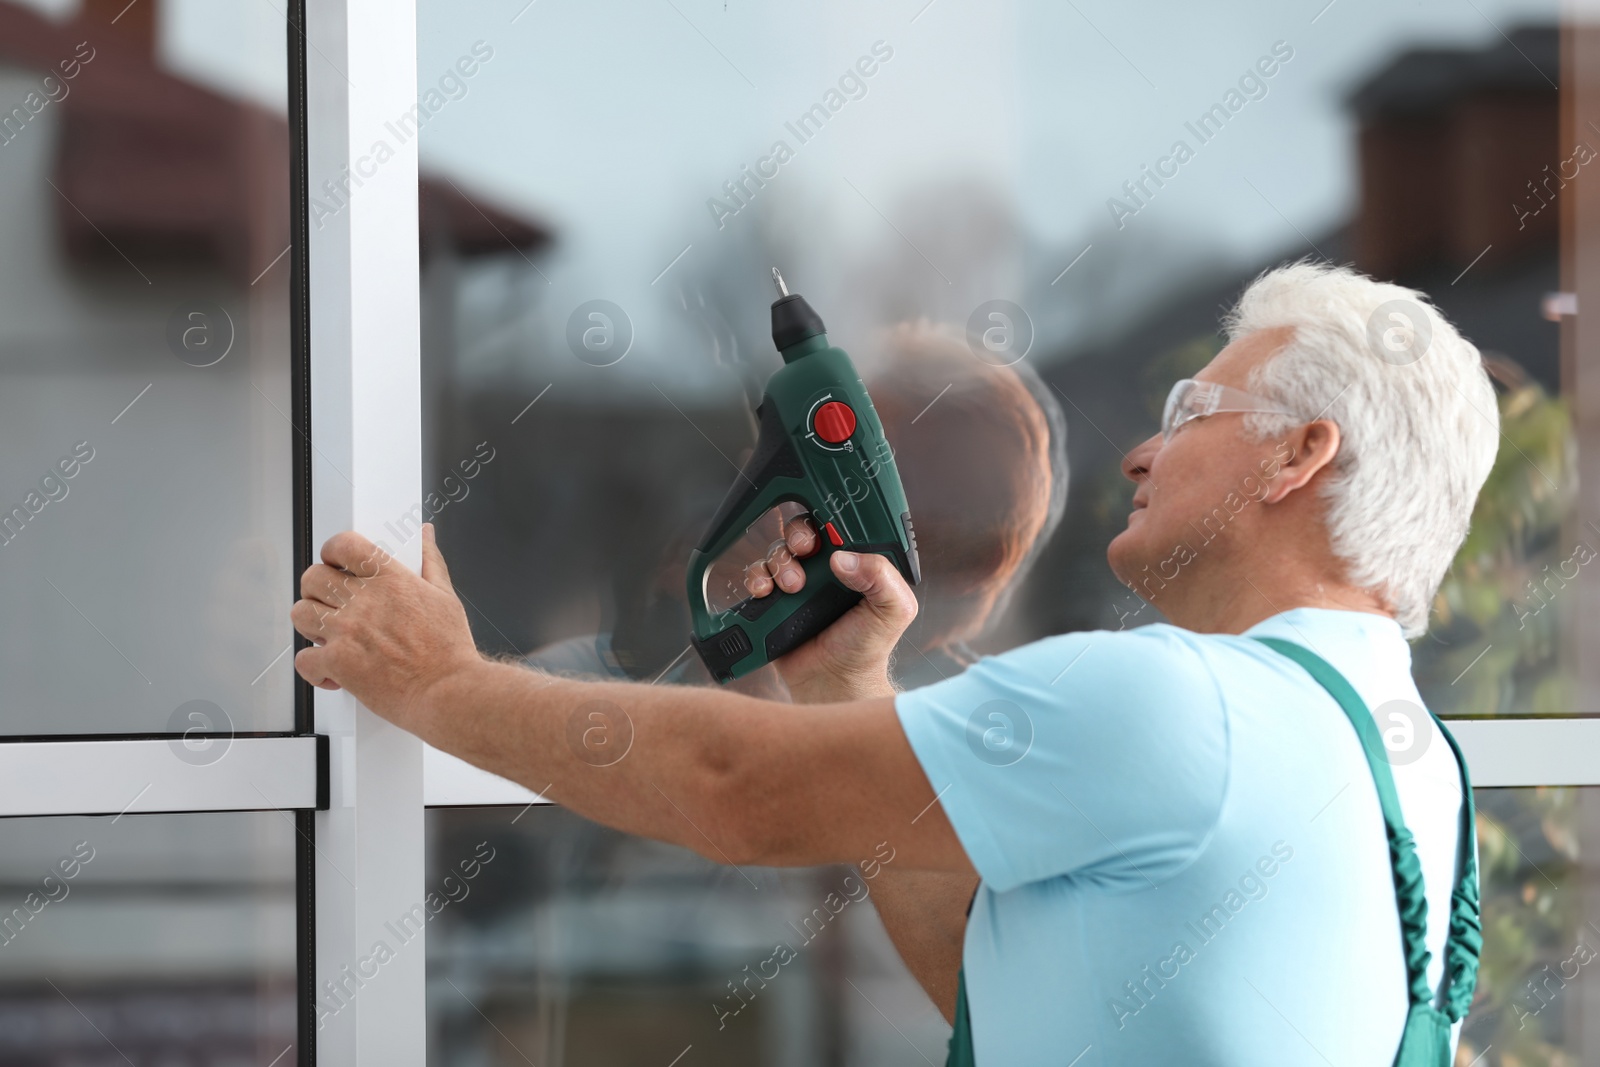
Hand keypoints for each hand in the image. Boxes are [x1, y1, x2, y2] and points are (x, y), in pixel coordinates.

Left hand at [291, 524, 481, 730]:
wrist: (447, 692)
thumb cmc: (449, 651)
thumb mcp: (445, 596)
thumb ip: (430, 562)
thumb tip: (425, 536)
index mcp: (390, 579)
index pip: (344, 545)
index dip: (332, 551)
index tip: (335, 561)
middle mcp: (363, 601)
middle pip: (313, 577)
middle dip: (317, 589)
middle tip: (329, 603)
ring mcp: (346, 631)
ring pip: (301, 613)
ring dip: (311, 624)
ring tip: (327, 635)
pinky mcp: (337, 663)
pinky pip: (304, 658)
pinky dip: (313, 667)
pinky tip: (331, 671)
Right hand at [743, 515, 916, 702]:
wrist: (834, 683)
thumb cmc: (867, 648)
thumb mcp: (892, 610)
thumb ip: (882, 577)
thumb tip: (843, 558)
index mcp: (857, 564)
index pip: (840, 527)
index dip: (829, 520)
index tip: (826, 530)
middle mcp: (826, 570)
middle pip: (803, 532)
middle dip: (798, 534)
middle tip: (804, 550)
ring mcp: (798, 584)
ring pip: (778, 552)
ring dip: (780, 562)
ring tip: (792, 587)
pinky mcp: (775, 601)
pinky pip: (758, 577)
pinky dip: (756, 578)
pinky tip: (765, 591)